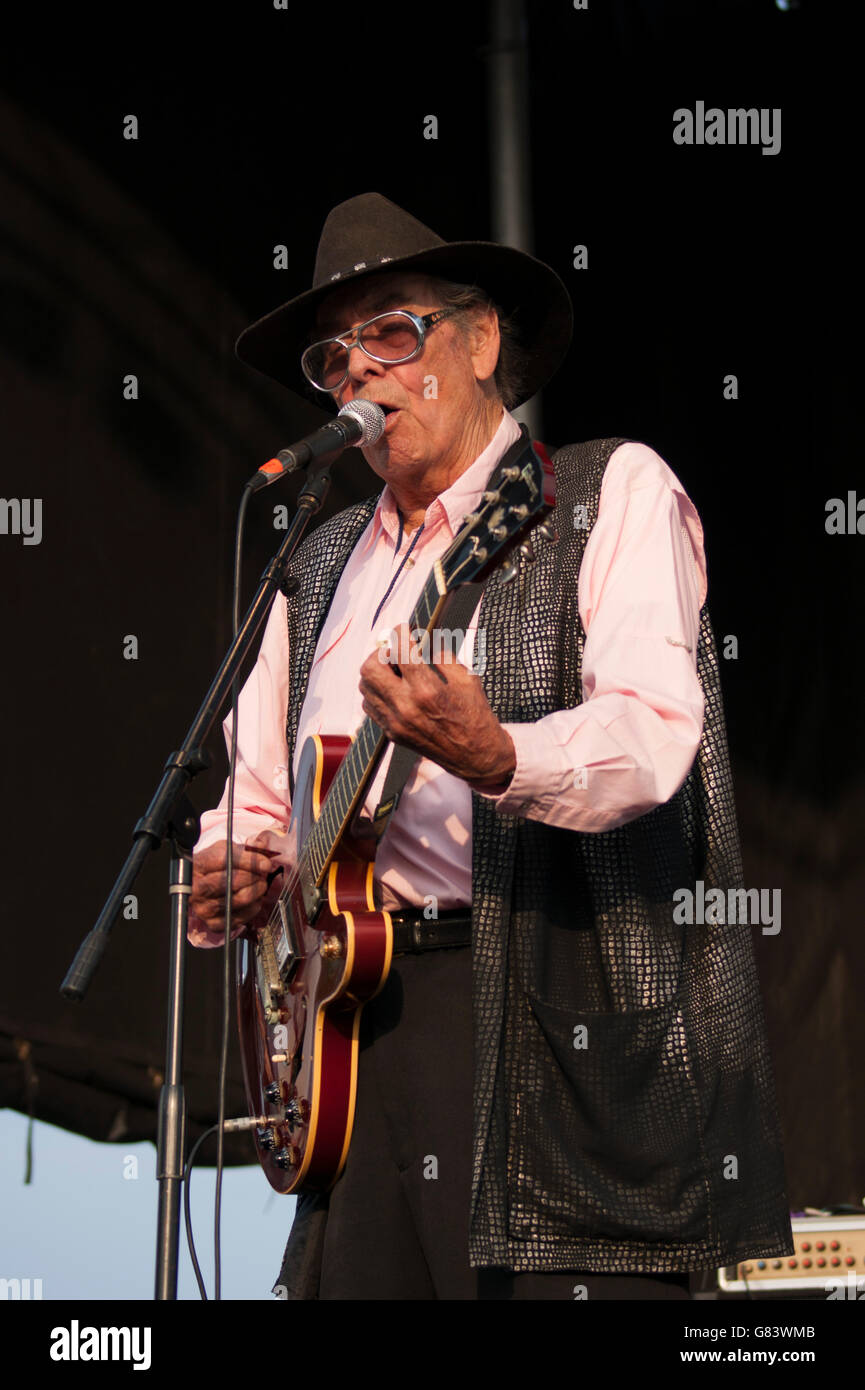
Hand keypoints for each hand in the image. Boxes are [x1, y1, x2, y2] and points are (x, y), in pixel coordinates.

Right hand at [190, 832, 284, 934]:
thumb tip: (261, 846)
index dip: (249, 861)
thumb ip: (244, 847)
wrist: (200, 885)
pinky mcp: (212, 923)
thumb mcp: (225, 849)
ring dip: (256, 892)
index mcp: (198, 866)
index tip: (266, 863)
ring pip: (237, 900)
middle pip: (231, 882)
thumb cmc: (214, 865)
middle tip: (263, 875)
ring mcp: (203, 908)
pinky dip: (252, 908)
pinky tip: (254, 900)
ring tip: (260, 885)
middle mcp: (196, 889)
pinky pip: (239, 918)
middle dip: (253, 877)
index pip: (225, 861)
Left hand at [358, 624, 515, 790]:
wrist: (475, 756)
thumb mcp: (466, 678)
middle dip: (381, 653)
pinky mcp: (392, 733)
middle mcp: (406, 706)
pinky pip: (370, 706)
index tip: (405, 630)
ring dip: (377, 672)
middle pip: (370, 667)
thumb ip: (441, 654)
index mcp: (427, 690)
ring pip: (365, 686)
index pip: (400, 650)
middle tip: (396, 652)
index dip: (400, 632)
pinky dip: (377, 692)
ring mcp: (396, 722)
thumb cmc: (475, 716)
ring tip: (395, 671)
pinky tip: (394, 690)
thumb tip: (424, 635)